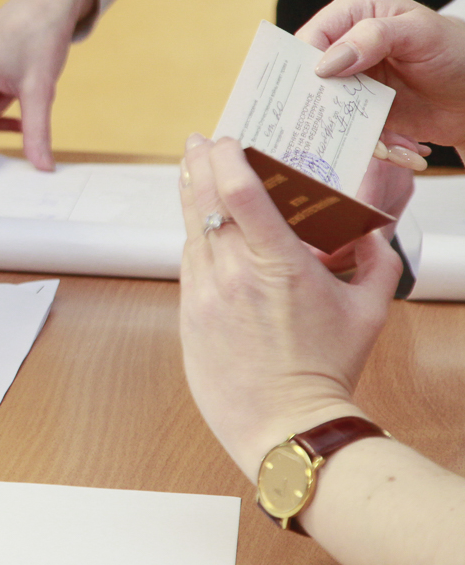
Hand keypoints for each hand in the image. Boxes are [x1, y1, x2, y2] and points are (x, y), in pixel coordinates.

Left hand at [178, 135, 399, 477]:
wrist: (285, 424)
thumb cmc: (328, 370)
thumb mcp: (368, 310)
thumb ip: (376, 261)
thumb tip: (374, 231)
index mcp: (278, 266)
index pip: (241, 194)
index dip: (227, 158)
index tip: (225, 140)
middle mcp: (233, 275)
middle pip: (204, 202)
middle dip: (199, 165)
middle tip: (199, 142)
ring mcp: (205, 295)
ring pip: (191, 231)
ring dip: (191, 197)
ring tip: (194, 171)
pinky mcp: (189, 315)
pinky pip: (188, 264)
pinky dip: (195, 239)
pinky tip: (201, 227)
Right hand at [298, 0, 464, 149]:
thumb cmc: (458, 51)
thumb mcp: (421, 34)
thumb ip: (373, 37)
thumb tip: (327, 62)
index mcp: (352, 12)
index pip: (310, 37)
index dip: (309, 65)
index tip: (324, 89)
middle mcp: (345, 45)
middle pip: (310, 78)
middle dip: (329, 108)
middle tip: (351, 126)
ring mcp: (351, 79)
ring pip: (328, 111)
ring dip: (357, 134)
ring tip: (391, 146)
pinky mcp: (360, 108)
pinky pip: (350, 132)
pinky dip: (375, 146)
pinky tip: (405, 149)